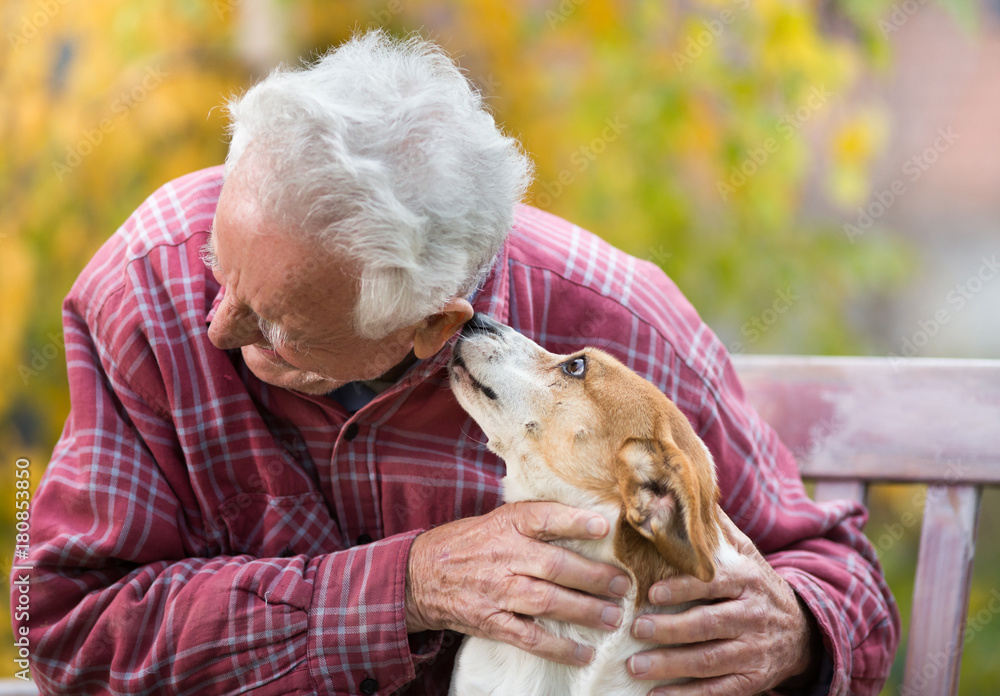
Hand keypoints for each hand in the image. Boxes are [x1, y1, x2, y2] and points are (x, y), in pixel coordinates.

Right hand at [405, 501, 632, 664]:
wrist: (420, 574)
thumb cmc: (470, 543)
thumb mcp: (497, 519)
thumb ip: (534, 521)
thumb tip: (588, 519)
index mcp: (507, 524)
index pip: (544, 518)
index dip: (574, 521)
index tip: (604, 527)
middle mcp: (503, 556)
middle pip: (554, 566)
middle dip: (593, 578)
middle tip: (622, 586)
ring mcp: (496, 590)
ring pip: (547, 601)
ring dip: (584, 612)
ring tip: (613, 618)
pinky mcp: (491, 621)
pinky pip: (529, 637)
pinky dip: (558, 648)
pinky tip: (584, 653)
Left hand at [627, 516, 819, 694]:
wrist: (802, 630)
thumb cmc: (755, 584)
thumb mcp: (742, 551)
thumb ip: (711, 527)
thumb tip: (673, 492)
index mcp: (746, 580)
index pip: (713, 583)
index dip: (683, 587)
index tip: (652, 592)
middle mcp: (752, 615)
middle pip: (708, 624)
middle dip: (669, 629)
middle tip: (635, 628)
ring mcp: (753, 650)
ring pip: (709, 660)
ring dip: (670, 664)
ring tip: (635, 664)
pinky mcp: (752, 679)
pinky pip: (718, 691)